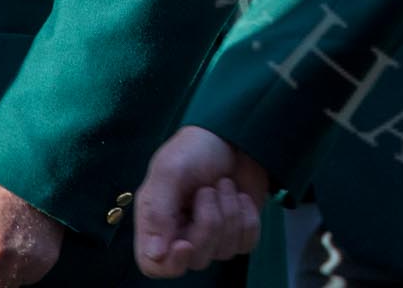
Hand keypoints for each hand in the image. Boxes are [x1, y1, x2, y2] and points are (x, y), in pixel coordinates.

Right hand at [132, 125, 267, 277]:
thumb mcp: (170, 171)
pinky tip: (240, 197)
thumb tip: (154, 255)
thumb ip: (157, 211)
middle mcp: (182, 234)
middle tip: (209, 189)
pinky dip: (248, 218)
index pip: (154, 266)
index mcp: (156, 223)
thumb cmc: (195, 149)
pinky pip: (247, 243)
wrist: (235, 135)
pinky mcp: (238, 231)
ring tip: (224, 184)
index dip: (170, 264)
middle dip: (209, 222)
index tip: (185, 244)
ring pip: (224, 251)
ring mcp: (212, 235)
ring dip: (229, 213)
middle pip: (196, 259)